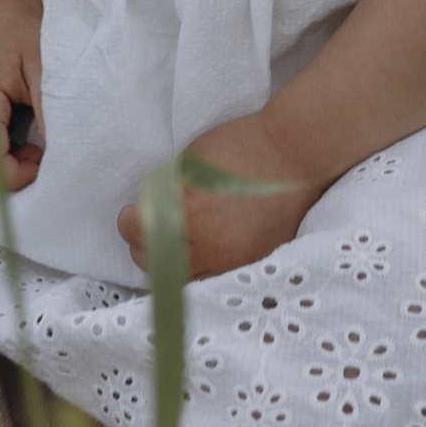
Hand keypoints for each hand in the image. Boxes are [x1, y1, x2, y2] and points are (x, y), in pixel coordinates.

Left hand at [119, 109, 320, 282]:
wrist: (296, 154)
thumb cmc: (244, 145)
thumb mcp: (192, 161)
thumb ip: (169, 189)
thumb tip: (150, 209)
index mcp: (189, 210)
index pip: (139, 230)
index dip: (129, 222)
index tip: (130, 215)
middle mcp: (210, 244)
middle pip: (156, 261)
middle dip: (144, 246)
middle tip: (146, 233)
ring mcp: (234, 260)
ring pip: (184, 279)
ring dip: (170, 265)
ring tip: (170, 248)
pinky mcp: (253, 265)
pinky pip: (215, 280)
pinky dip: (201, 271)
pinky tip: (198, 258)